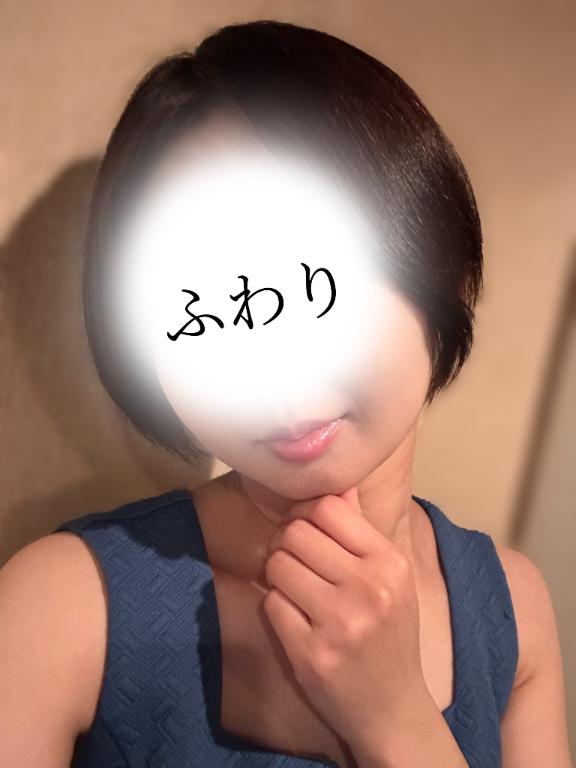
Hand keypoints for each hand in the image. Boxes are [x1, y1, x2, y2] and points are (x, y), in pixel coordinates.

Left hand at [261, 488, 427, 751]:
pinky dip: (277, 607)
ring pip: (278, 564)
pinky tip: (297, 620)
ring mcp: (340, 623)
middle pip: (296, 532)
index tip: (308, 532)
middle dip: (287, 544)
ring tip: (297, 591)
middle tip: (296, 563)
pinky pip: (272, 603)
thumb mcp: (392, 580)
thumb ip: (362, 533)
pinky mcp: (311, 654)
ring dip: (279, 575)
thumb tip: (339, 487)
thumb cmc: (391, 633)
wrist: (394, 707)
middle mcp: (369, 588)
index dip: (308, 515)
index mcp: (390, 563)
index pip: (328, 508)